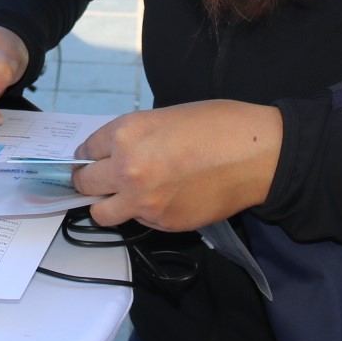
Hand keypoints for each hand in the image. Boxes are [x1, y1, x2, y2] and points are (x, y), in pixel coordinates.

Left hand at [73, 101, 284, 231]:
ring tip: (124, 195)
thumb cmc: (217, 126)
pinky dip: (143, 212)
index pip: (86, 150)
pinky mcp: (163, 224)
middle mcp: (127, 169)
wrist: (256, 155)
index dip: (90, 154)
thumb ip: (132, 137)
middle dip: (87, 181)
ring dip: (108, 204)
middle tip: (95, 180)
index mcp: (126, 134)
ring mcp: (143, 201)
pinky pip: (138, 221)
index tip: (91, 159)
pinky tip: (164, 197)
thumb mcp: (163, 116)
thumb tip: (113, 154)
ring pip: (103, 213)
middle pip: (85, 183)